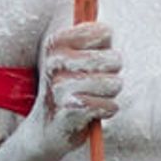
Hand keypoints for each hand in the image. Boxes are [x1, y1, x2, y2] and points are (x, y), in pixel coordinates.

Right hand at [37, 18, 122, 147]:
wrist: (46, 131)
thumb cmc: (69, 89)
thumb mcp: (75, 59)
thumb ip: (92, 41)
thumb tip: (107, 29)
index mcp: (56, 44)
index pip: (104, 32)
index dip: (106, 48)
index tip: (92, 60)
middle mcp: (55, 62)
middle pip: (114, 58)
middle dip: (112, 74)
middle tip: (94, 84)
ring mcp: (61, 87)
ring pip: (114, 84)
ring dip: (110, 94)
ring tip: (92, 98)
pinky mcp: (71, 111)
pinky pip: (110, 106)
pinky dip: (107, 110)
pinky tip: (92, 113)